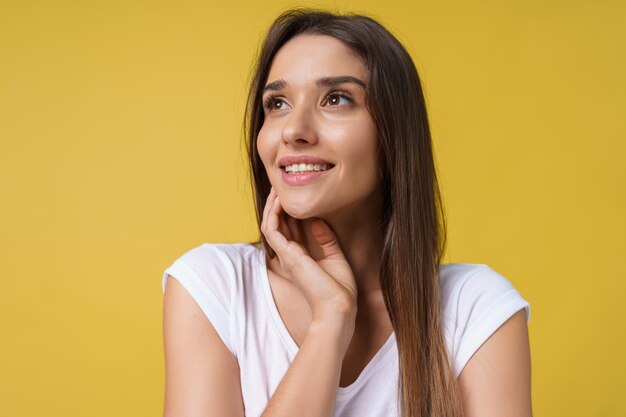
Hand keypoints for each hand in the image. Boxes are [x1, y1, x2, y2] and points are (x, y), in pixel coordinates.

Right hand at [261, 187, 357, 320]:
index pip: (290, 228)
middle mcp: (290, 255)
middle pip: (278, 223)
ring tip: (277, 189)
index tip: (295, 193)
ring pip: (270, 224)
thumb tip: (317, 220)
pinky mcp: (287, 256)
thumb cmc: (339, 289)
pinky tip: (279, 201)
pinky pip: (271, 230)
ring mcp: (286, 255)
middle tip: (281, 186)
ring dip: (271, 206)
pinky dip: (272, 214)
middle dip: (278, 204)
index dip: (289, 210)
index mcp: (300, 256)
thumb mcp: (335, 257)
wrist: (339, 308)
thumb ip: (326, 239)